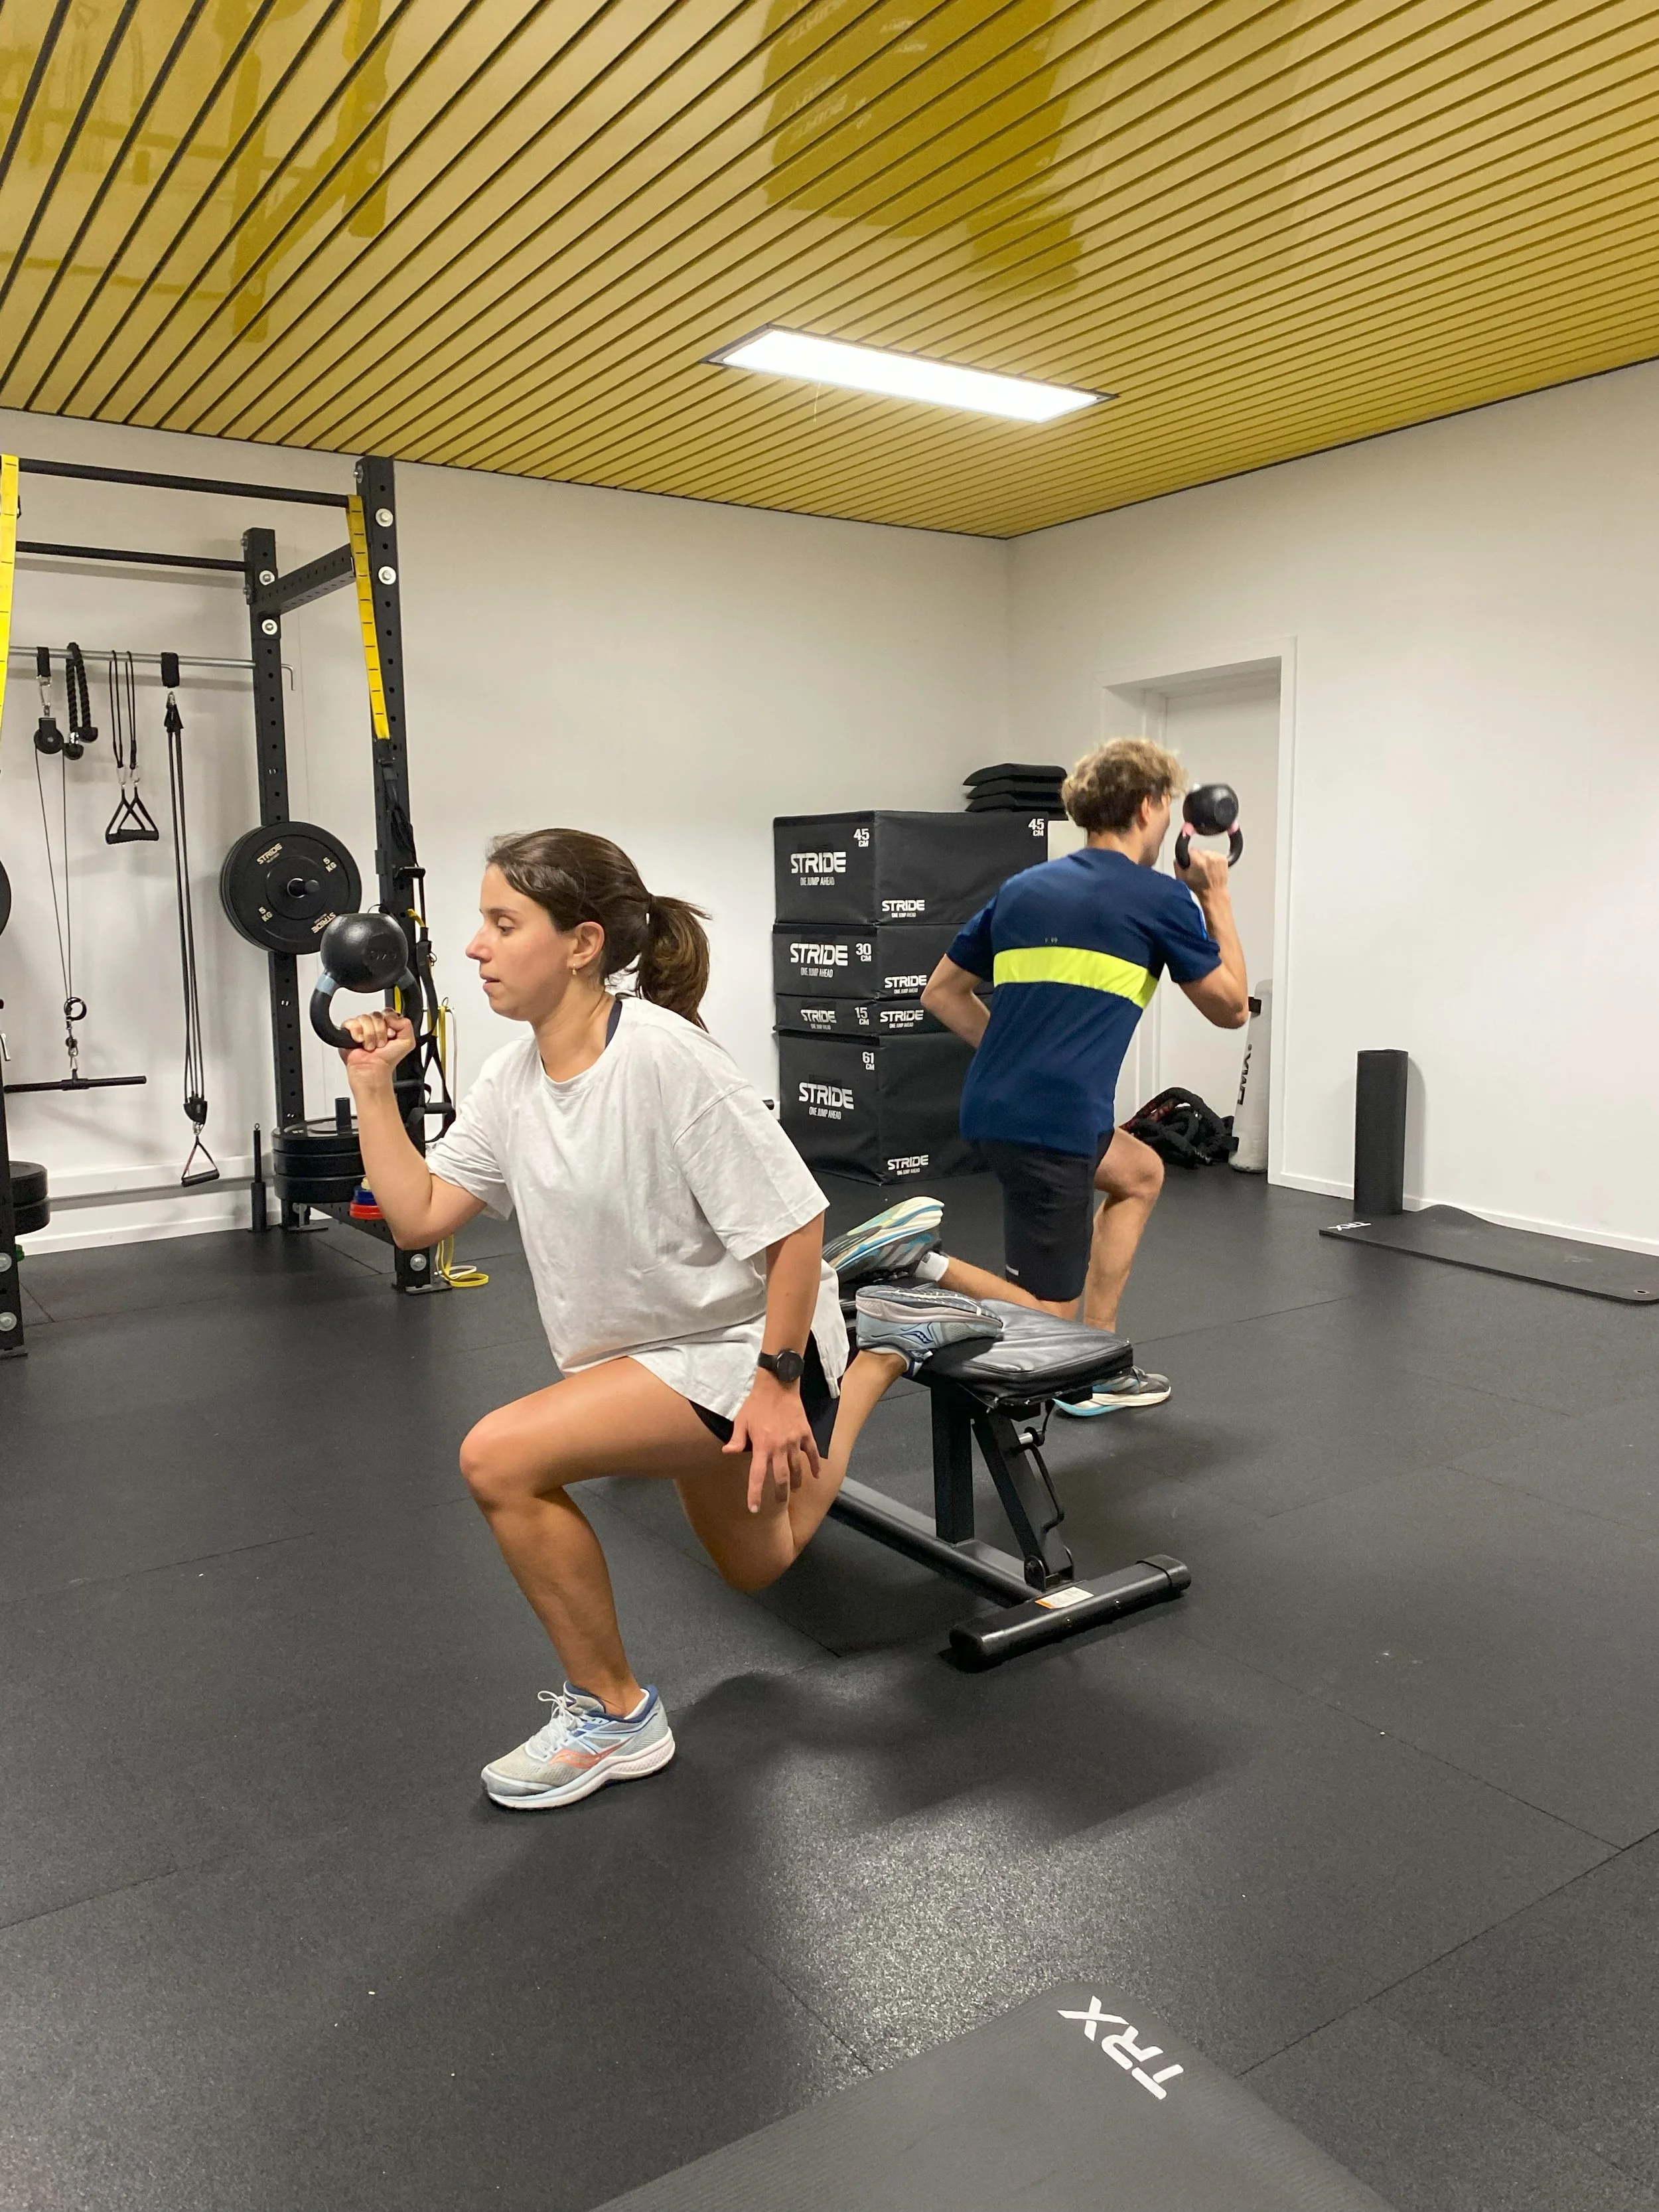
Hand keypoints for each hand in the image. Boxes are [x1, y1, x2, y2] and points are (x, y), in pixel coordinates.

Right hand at [339, 1008, 417, 1076]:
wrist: (373, 1070)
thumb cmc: (387, 1059)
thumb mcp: (407, 1042)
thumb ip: (406, 1024)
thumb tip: (391, 1016)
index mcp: (388, 1025)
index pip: (388, 1012)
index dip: (390, 1023)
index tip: (391, 1035)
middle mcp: (374, 1025)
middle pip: (376, 1014)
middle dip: (380, 1032)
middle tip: (380, 1044)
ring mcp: (361, 1027)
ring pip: (364, 1018)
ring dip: (370, 1035)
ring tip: (370, 1046)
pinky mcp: (348, 1031)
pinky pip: (351, 1022)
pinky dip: (357, 1033)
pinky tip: (360, 1042)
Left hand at [727, 1373, 821, 1512]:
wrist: (777, 1385)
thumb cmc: (756, 1404)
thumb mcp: (741, 1421)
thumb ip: (736, 1439)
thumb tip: (727, 1453)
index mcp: (761, 1446)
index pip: (757, 1476)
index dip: (755, 1494)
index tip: (754, 1509)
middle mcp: (779, 1447)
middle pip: (781, 1478)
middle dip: (780, 1494)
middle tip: (779, 1503)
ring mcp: (794, 1441)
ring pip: (797, 1468)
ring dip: (796, 1482)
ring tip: (795, 1490)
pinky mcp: (805, 1433)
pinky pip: (812, 1453)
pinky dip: (815, 1465)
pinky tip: (816, 1475)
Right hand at [1175, 844, 1231, 896]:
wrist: (1214, 893)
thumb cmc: (1200, 888)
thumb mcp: (1182, 878)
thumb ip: (1177, 865)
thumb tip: (1178, 857)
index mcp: (1197, 861)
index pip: (1190, 850)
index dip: (1188, 857)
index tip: (1190, 863)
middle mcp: (1208, 857)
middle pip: (1198, 851)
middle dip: (1197, 858)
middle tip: (1198, 869)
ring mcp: (1217, 858)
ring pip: (1207, 852)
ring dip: (1205, 859)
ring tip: (1205, 870)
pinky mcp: (1223, 859)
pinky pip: (1215, 855)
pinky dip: (1213, 860)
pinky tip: (1211, 869)